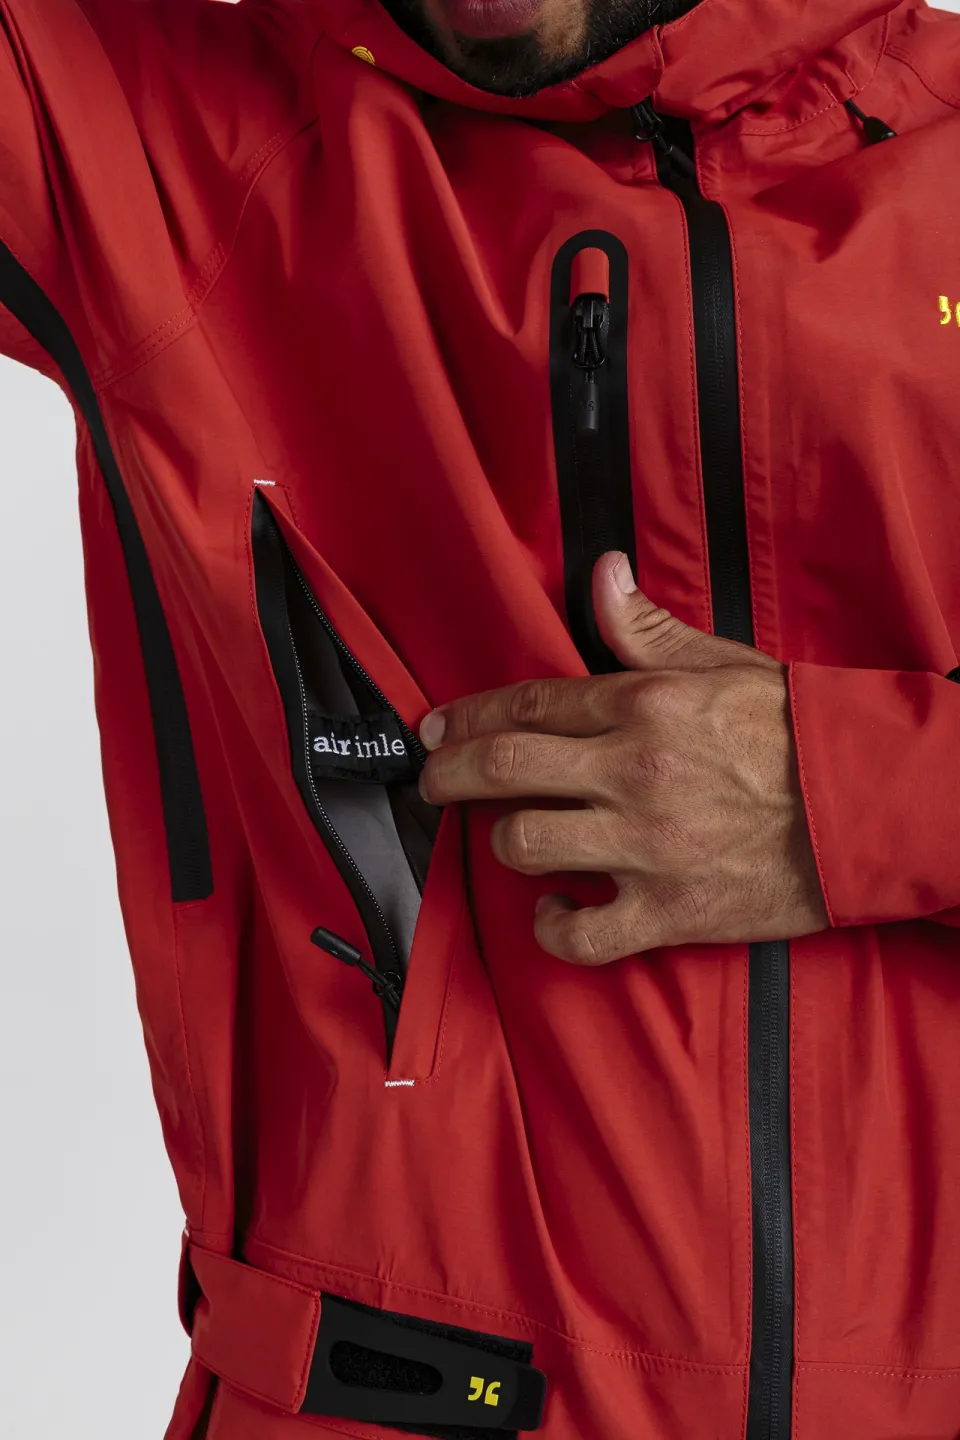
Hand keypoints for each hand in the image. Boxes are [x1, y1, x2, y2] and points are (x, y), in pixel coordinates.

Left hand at [417, 553, 828, 964]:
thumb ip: (649, 629)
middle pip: (503, 768)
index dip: (467, 715)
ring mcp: (647, 846)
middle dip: (447, 771)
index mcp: (645, 705)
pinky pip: (580, 935)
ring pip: (525, 844)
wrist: (874, 807)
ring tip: (508, 835)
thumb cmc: (802, 733)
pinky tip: (552, 911)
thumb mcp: (728, 664)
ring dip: (502, 840)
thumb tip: (601, 573)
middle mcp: (634, 771)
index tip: (436, 727)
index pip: (528, 704)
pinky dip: (551, 928)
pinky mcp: (670, 912)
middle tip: (430, 778)